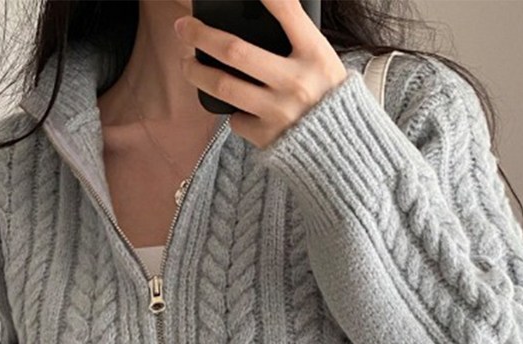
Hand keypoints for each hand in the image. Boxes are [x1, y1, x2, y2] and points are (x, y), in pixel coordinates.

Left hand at [174, 0, 348, 149]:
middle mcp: (296, 81)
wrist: (339, 151)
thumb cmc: (327, 99)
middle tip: (183, 27)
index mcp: (316, 55)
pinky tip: (237, 106)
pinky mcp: (266, 136)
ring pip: (223, 85)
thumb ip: (296, 42)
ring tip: (187, 63)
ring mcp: (279, 111)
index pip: (287, 11)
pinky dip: (232, 110)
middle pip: (235, 50)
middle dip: (201, 35)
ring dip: (196, 72)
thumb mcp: (324, 63)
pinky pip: (235, 118)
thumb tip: (251, 21)